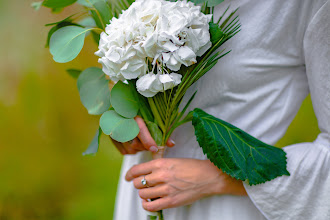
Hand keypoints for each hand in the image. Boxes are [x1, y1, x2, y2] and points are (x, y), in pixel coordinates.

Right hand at [111, 116, 174, 154]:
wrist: (120, 107)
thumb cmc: (139, 111)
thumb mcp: (151, 117)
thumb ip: (161, 130)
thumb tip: (171, 144)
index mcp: (133, 115)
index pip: (140, 130)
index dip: (148, 141)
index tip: (154, 148)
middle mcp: (122, 124)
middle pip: (135, 143)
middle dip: (145, 147)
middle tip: (151, 145)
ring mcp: (115, 132)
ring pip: (130, 149)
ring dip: (139, 149)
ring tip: (143, 143)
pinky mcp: (112, 138)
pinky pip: (124, 151)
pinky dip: (132, 150)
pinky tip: (135, 143)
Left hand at [125, 158, 246, 211]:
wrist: (208, 177)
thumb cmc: (192, 167)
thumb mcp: (173, 160)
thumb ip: (158, 165)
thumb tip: (145, 172)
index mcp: (161, 163)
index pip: (137, 169)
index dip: (129, 174)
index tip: (128, 177)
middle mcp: (161, 175)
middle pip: (137, 182)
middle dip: (138, 184)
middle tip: (143, 185)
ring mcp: (166, 189)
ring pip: (142, 194)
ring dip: (144, 194)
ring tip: (150, 192)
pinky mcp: (171, 201)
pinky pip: (150, 206)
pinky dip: (147, 204)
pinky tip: (151, 201)